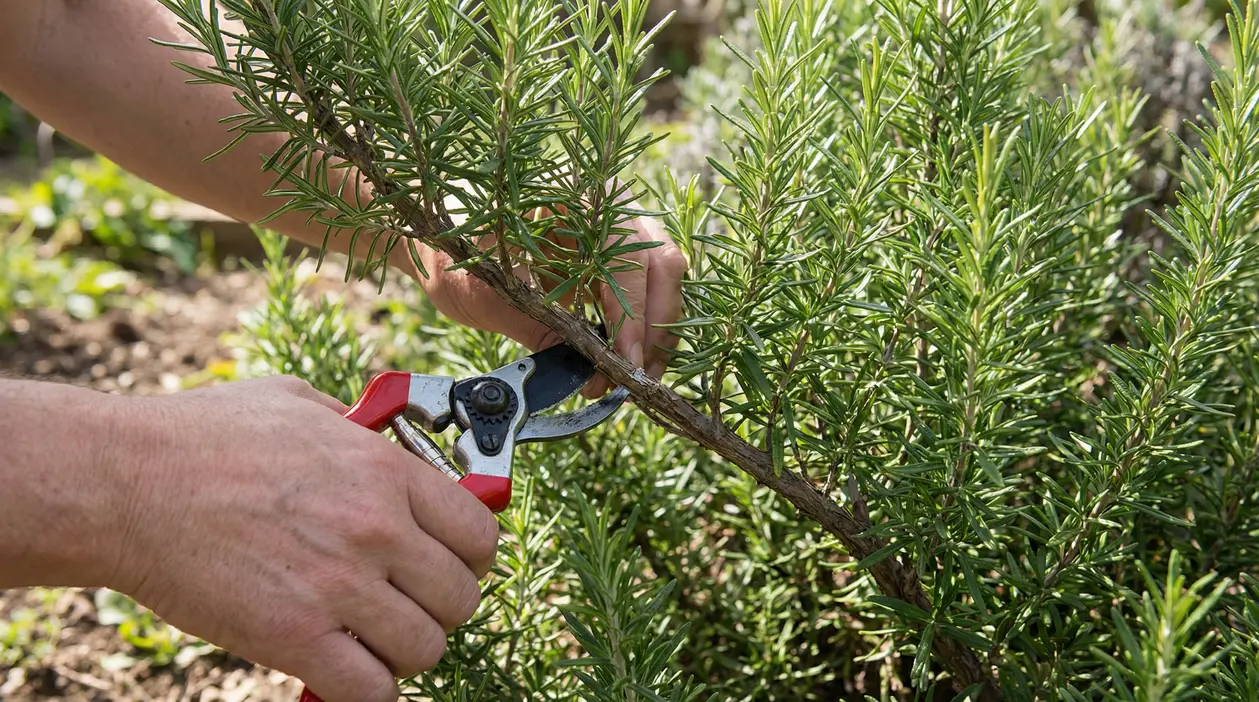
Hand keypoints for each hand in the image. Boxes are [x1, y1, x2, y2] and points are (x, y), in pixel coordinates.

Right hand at [107, 376, 497, 701]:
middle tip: (408, 603)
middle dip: (441, 606)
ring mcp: (338, 587)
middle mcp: (376, 529)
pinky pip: (372, 690)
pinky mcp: (294, 638)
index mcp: (385, 471)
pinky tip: (345, 670)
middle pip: (462, 596)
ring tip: (374, 639)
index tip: (451, 561)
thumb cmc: (203, 436)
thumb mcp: (299, 404)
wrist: (125, 483)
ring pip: (426, 648)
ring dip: (405, 650)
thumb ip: (357, 426)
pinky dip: (369, 690)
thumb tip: (389, 437)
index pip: (481, 532)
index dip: (471, 555)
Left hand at [408, 209, 687, 395]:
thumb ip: (543, 329)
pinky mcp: (615, 259)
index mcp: (574, 192)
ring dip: (655, 334)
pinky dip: (642, 330)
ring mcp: (617, 229)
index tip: (624, 362)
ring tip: (630, 379)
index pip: (627, 255)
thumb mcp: (489, 293)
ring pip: (664, 280)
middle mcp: (608, 203)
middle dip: (654, 329)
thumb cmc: (451, 251)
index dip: (632, 313)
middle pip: (662, 265)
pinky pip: (647, 292)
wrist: (431, 241)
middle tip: (634, 379)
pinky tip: (624, 363)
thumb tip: (591, 375)